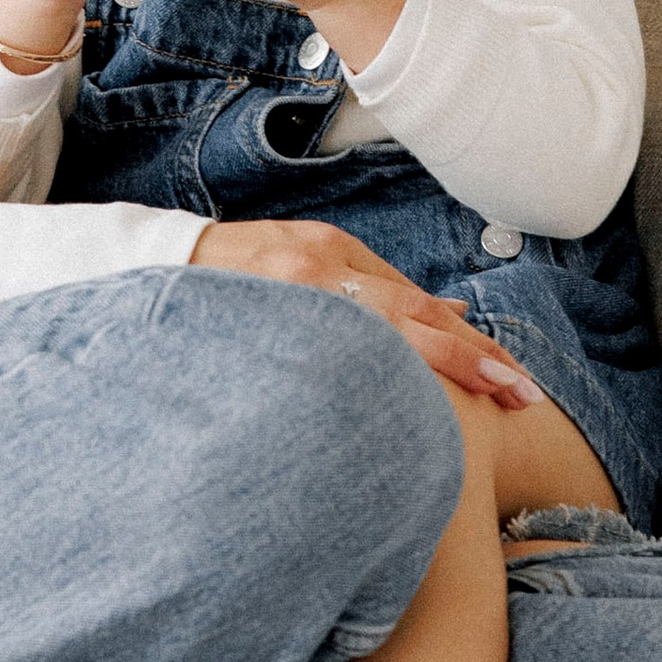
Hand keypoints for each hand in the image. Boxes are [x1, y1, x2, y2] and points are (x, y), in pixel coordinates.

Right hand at [189, 216, 540, 412]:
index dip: (464, 342)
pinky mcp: (265, 322)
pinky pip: (333, 357)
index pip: (412, 304)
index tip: (510, 376)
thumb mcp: (294, 266)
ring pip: (384, 334)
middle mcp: (319, 266)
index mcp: (327, 252)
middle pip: (414, 316)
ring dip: (446, 366)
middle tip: (524, 393)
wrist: (137, 270)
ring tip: (496, 396)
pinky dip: (378, 380)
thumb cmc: (224, 281)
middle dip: (473, 357)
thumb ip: (358, 291)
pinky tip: (410, 409)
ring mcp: (293, 294)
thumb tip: (443, 316)